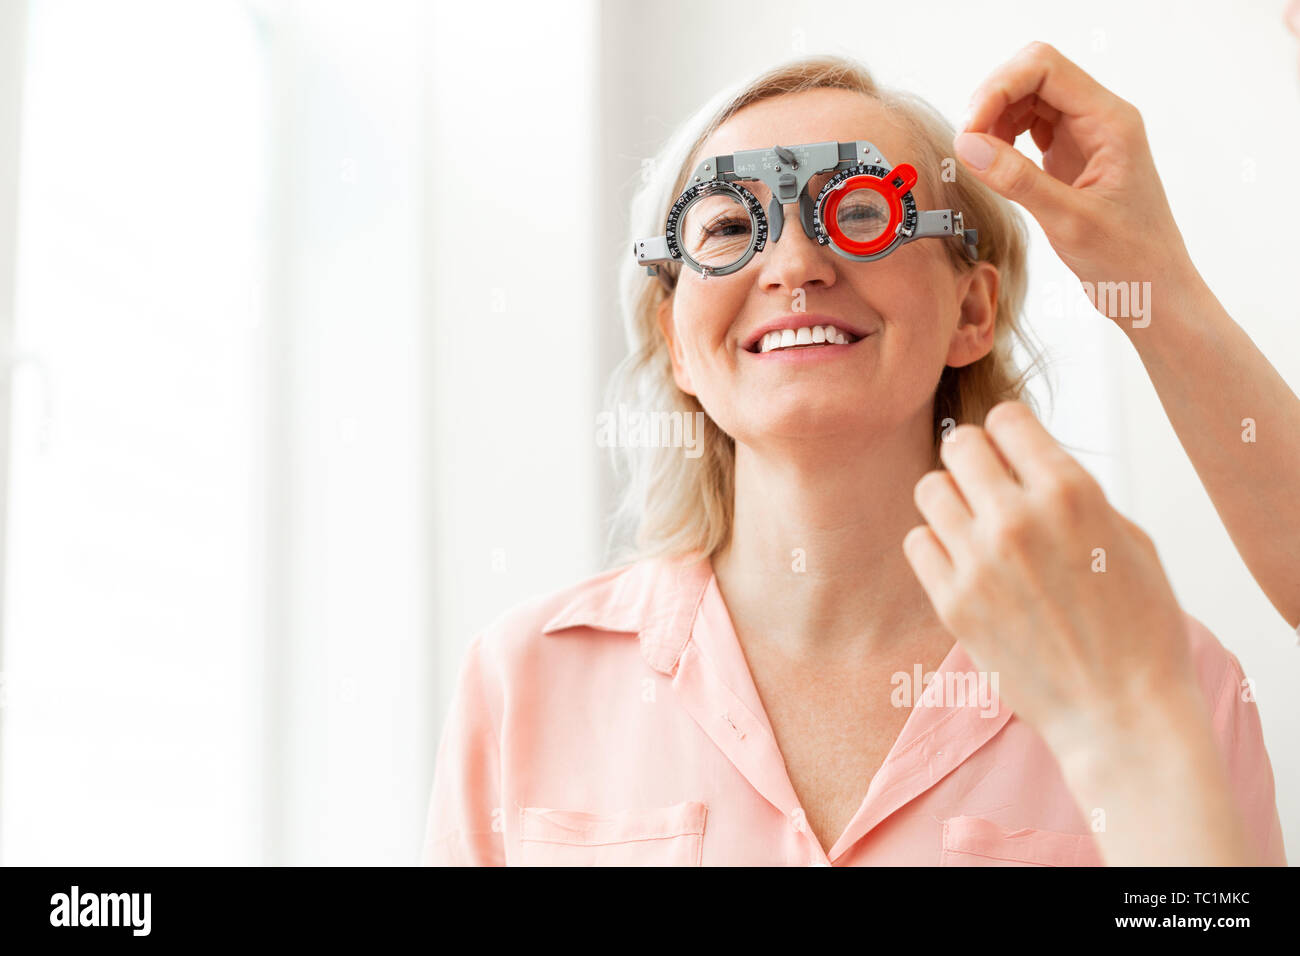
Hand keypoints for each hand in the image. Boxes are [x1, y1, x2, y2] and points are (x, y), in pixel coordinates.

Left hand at [902, 400, 1198, 756]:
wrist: (1122, 713)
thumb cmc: (1139, 625)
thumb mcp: (1129, 538)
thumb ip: (1073, 492)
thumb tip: (1027, 462)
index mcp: (1071, 492)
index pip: (1006, 417)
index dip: (1011, 431)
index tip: (1016, 452)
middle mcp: (1018, 519)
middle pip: (959, 444)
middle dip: (974, 456)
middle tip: (988, 483)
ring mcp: (978, 562)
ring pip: (929, 489)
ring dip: (951, 499)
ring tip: (976, 525)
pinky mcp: (952, 602)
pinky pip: (917, 542)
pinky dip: (935, 545)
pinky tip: (964, 562)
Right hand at [955, 41, 1195, 323]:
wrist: (1153, 292)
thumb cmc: (1129, 260)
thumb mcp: (1068, 220)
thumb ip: (1017, 180)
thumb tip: (967, 146)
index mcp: (1110, 121)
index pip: (1044, 68)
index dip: (998, 89)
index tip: (969, 129)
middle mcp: (1099, 119)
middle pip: (1033, 75)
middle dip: (992, 100)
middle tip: (967, 143)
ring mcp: (1085, 136)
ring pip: (1027, 99)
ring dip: (994, 120)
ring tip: (978, 158)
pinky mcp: (1071, 157)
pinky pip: (1029, 128)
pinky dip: (1003, 139)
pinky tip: (994, 165)